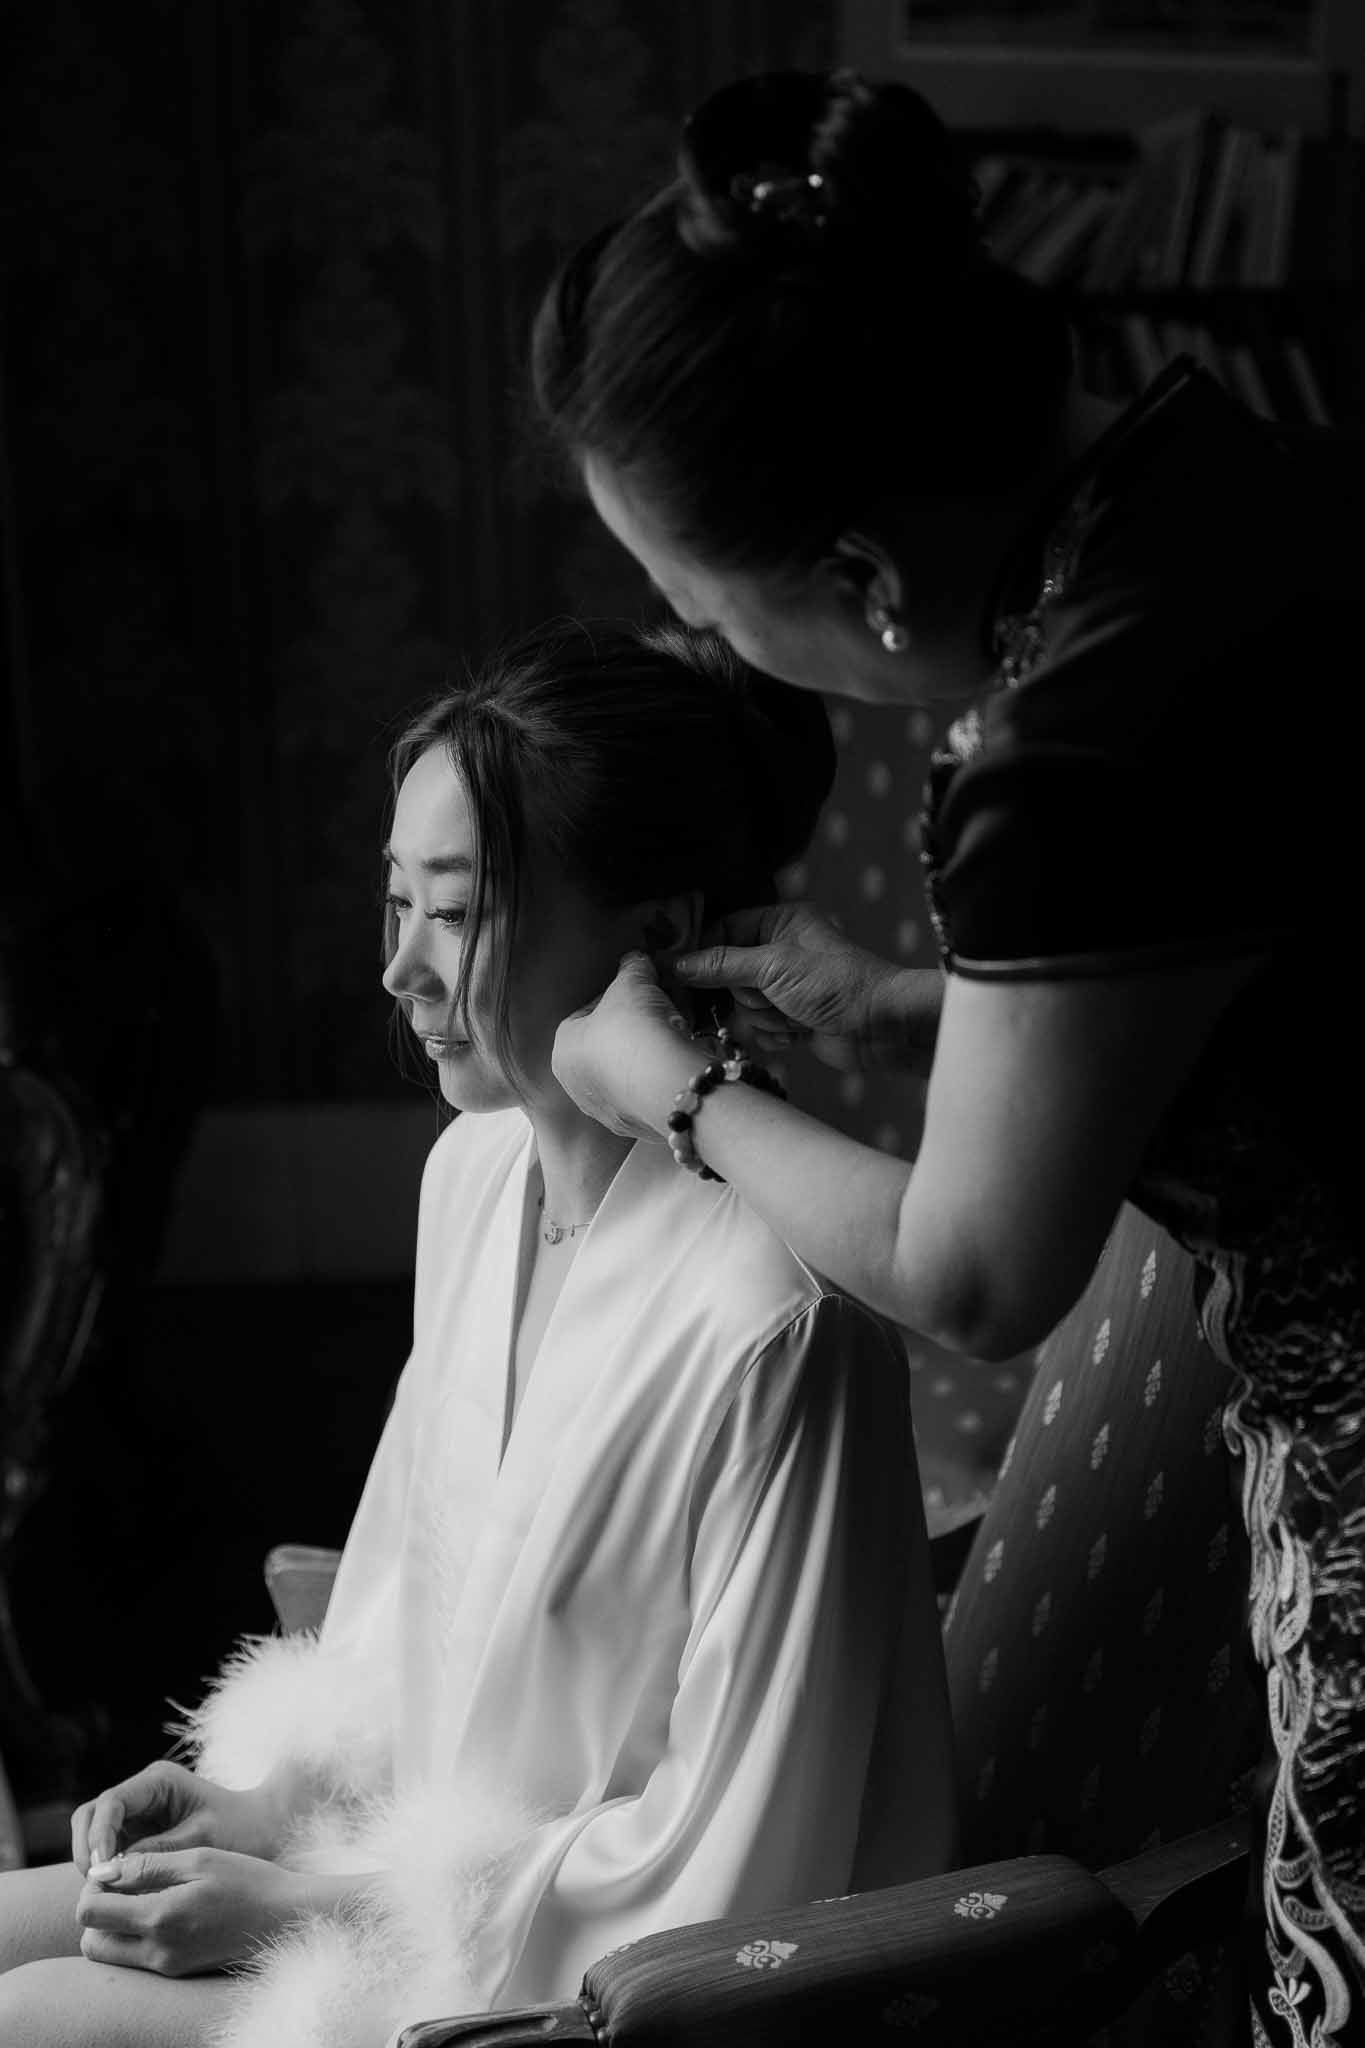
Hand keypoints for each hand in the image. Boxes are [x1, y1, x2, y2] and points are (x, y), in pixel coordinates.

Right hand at [71, 1760, 284, 1874]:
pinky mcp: (137, 1838)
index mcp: (158, 1782)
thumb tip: (112, 1871)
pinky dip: (104, 1872)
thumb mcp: (203, 1841)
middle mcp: (142, 1794)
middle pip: (92, 1815)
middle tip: (94, 1884)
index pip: (112, 1802)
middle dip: (87, 1848)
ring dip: (91, 1861)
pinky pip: (108, 1853)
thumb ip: (158, 1851)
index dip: (99, 1834)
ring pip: (93, 1833)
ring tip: (102, 1892)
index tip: (100, 1868)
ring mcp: (137, 1816)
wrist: (265, 1831)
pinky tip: (114, 1895)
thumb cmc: (241, 1830)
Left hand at [75, 1846, 305, 1975]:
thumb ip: (149, 1864)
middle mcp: (157, 1950)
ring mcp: (166, 1966)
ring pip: (109, 1955)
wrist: (284, 1917)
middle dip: (95, 1911)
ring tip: (138, 1895)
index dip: (92, 1886)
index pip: (90, 1911)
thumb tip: (104, 1871)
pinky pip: (134, 1959)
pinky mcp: (176, 1971)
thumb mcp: (199, 1858)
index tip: (114, 1867)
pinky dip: (132, 1935)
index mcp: (160, 1917)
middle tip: (120, 1883)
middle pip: (91, 1942)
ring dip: (110, 1927)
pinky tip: (160, 1908)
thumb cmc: (246, 1879)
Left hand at [552, 951, 695, 1137]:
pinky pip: (645, 1094)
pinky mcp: (636, 1127)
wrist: (667, 1084)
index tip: (636, 992)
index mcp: (561, 1051)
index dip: (612, 998)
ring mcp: (605, 1112)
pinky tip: (676, 1064)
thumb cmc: (634, 1030)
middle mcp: (575, 1087)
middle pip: (603, 1047)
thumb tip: (636, 959)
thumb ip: (632, 968)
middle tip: (657, 1013)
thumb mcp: (633, 983)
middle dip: (629, 1029)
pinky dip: (657, 1079)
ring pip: (624, 1074)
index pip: (582, 1015)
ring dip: (644, 1056)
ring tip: (671, 1036)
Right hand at [673, 902, 942, 1074]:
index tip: (674, 972)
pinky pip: (759, 1028)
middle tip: (769, 998)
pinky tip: (799, 1033)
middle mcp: (779, 951)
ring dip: (764, 1017)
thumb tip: (676, 963)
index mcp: (779, 922)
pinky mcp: (792, 1018)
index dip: (701, 953)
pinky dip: (775, 1034)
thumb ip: (722, 964)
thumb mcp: (773, 967)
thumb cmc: (833, 983)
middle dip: (746, 994)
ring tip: (794, 1016)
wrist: (881, 1028)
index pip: (723, 930)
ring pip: (742, 1006)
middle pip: (727, 974)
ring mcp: (785, 987)